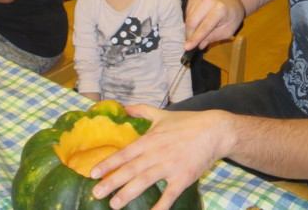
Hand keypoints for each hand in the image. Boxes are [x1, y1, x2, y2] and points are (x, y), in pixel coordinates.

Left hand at [90, 105, 227, 209]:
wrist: (215, 131)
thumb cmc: (187, 122)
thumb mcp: (161, 114)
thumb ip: (141, 111)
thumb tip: (123, 107)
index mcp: (149, 139)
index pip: (124, 154)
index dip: (108, 164)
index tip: (92, 174)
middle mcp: (156, 153)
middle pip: (130, 170)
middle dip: (111, 182)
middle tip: (96, 194)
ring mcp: (170, 166)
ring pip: (145, 182)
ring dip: (128, 194)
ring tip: (114, 205)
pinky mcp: (184, 177)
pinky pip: (169, 194)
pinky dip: (160, 205)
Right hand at [183, 0, 244, 50]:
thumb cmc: (232, 16)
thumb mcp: (228, 30)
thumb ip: (214, 37)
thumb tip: (200, 45)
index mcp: (220, 9)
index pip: (204, 27)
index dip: (195, 38)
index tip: (187, 47)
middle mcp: (208, 1)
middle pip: (192, 22)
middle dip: (189, 35)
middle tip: (190, 43)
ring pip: (188, 18)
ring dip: (190, 29)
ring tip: (196, 32)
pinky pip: (187, 13)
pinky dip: (190, 21)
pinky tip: (197, 22)